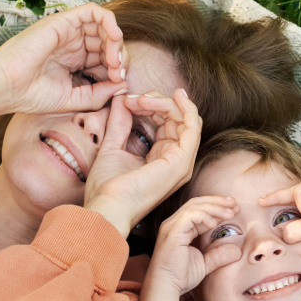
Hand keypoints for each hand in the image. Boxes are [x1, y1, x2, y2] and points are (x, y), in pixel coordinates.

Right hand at [0, 3, 124, 122]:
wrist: (8, 86)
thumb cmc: (33, 95)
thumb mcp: (75, 99)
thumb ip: (100, 93)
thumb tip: (124, 85)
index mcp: (75, 62)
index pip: (106, 58)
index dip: (117, 69)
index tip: (118, 83)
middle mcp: (74, 44)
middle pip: (108, 42)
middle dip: (119, 58)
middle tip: (117, 74)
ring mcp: (70, 32)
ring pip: (104, 27)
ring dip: (116, 42)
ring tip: (114, 61)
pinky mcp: (65, 21)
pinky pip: (94, 12)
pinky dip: (110, 22)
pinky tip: (114, 39)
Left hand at [85, 89, 202, 236]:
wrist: (107, 206)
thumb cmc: (107, 187)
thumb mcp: (113, 146)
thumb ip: (120, 122)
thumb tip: (122, 98)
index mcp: (161, 158)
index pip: (166, 123)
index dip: (149, 106)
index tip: (127, 100)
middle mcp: (175, 160)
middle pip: (177, 119)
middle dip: (156, 101)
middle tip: (133, 98)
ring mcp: (181, 162)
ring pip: (185, 119)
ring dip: (164, 102)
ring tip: (143, 99)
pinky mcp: (181, 161)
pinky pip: (193, 127)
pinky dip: (187, 108)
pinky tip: (178, 95)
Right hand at [142, 196, 243, 300]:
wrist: (166, 287)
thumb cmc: (180, 277)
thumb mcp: (205, 264)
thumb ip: (218, 255)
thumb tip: (237, 251)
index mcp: (180, 228)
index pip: (199, 210)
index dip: (217, 207)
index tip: (234, 209)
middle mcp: (174, 223)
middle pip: (197, 203)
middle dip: (217, 201)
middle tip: (234, 203)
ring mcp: (171, 226)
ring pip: (194, 206)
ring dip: (214, 207)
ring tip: (230, 213)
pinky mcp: (172, 232)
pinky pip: (189, 216)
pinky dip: (204, 216)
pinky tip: (215, 223)